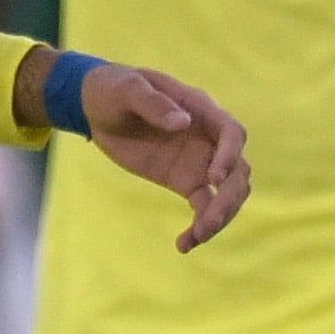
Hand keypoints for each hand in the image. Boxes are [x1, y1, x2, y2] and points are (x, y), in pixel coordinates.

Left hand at [79, 63, 250, 252]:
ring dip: (219, 216)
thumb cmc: (115, 89)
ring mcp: (199, 162)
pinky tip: (184, 245)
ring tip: (196, 238)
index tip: (213, 179)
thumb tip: (182, 123)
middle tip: (208, 222)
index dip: (230, 155)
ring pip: (226, 193)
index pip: (231, 132)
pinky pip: (202, 207)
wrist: (97, 107)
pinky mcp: (184, 181)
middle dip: (228, 197)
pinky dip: (199, 227)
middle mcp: (208, 138)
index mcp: (202, 110)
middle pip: (237, 170)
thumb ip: (154, 103)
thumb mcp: (128, 89)